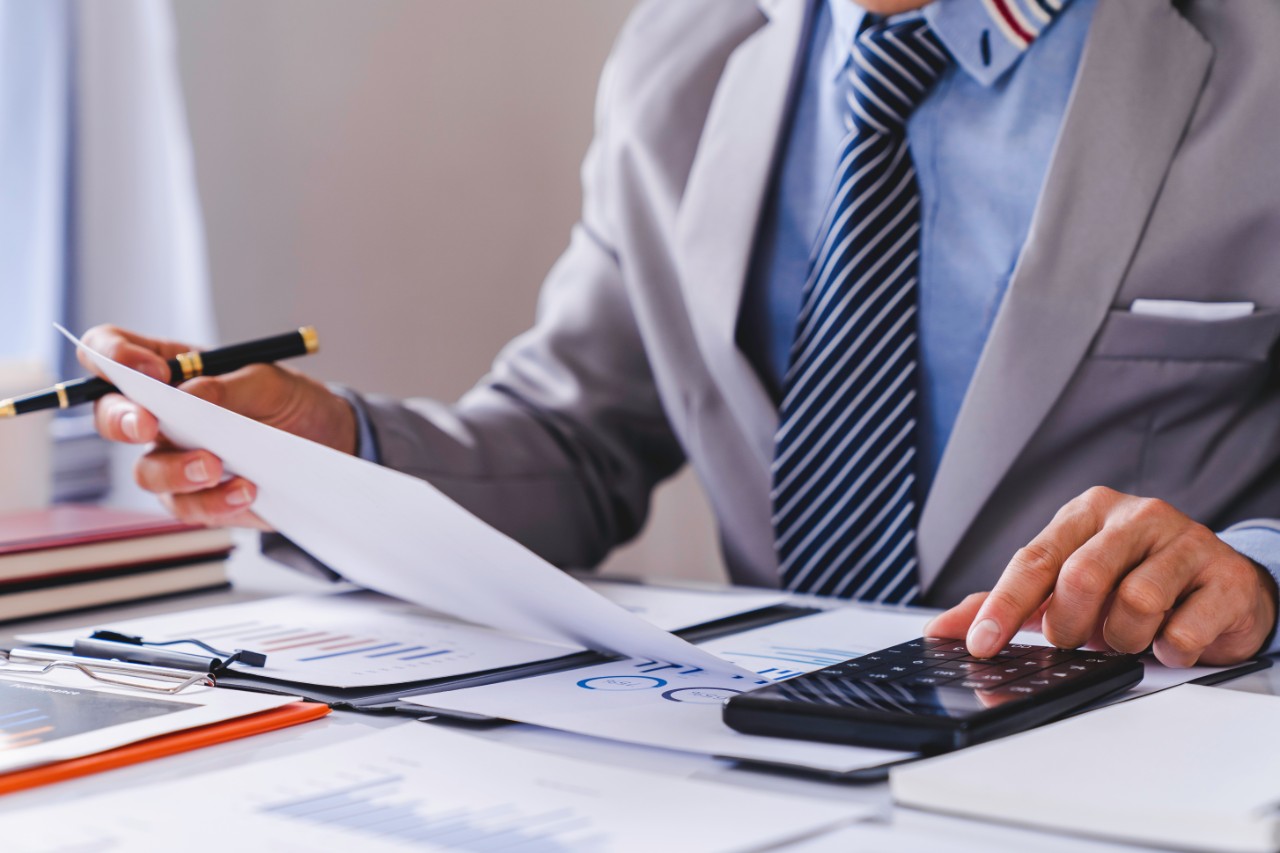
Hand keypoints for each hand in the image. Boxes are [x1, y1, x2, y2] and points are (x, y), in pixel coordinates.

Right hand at [79, 325, 357, 527]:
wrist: (328, 445)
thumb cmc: (290, 402)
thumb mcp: (270, 382)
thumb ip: (228, 385)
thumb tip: (191, 394)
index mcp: (169, 369)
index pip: (110, 351)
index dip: (114, 356)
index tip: (152, 372)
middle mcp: (161, 415)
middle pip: (110, 416)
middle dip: (123, 421)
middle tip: (150, 426)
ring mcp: (173, 458)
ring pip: (145, 471)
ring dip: (176, 470)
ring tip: (216, 466)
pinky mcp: (196, 497)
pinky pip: (187, 506)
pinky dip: (215, 500)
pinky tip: (247, 490)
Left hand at [924, 486, 1278, 666]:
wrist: (1222, 585)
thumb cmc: (1132, 580)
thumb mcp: (1066, 582)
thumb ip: (1008, 601)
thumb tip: (944, 629)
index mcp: (1086, 512)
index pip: (1033, 559)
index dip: (1003, 606)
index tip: (980, 644)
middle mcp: (1135, 516)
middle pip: (1080, 579)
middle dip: (1071, 626)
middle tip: (1080, 639)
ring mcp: (1185, 542)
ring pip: (1133, 605)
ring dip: (1123, 638)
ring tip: (1130, 634)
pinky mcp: (1225, 577)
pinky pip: (1182, 630)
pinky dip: (1168, 649)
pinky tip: (1169, 640)